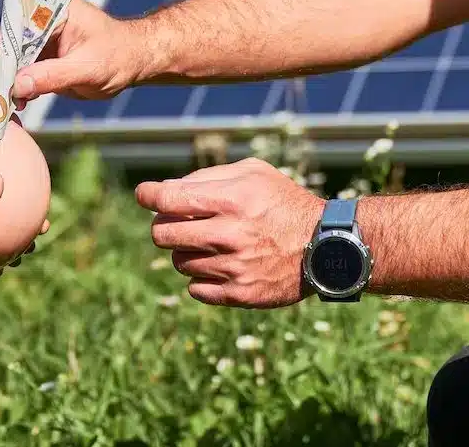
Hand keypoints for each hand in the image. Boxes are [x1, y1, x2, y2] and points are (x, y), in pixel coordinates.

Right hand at [0, 0, 142, 106]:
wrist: (133, 61)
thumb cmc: (118, 56)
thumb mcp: (88, 68)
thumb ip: (53, 75)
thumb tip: (16, 86)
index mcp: (52, 8)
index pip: (14, 27)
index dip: (1, 54)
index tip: (1, 83)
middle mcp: (39, 17)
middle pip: (2, 42)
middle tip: (0, 102)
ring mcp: (36, 36)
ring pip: (3, 57)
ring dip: (1, 82)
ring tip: (10, 107)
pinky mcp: (37, 54)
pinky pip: (14, 69)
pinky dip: (11, 87)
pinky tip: (18, 105)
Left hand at [137, 158, 323, 307]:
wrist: (324, 245)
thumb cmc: (283, 202)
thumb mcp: (254, 173)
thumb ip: (209, 176)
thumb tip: (166, 189)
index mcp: (230, 199)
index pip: (167, 199)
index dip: (148, 195)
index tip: (144, 195)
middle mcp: (229, 234)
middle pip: (162, 234)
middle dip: (164, 226)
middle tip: (178, 223)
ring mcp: (233, 267)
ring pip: (178, 262)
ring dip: (186, 252)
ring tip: (210, 244)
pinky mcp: (239, 294)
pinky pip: (194, 288)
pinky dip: (200, 277)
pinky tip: (220, 266)